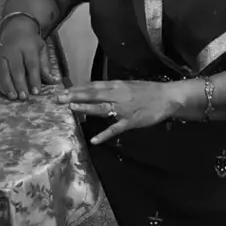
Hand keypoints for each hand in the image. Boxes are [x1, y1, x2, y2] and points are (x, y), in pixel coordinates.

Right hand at [0, 23, 58, 99]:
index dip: (34, 78)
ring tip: (13, 97)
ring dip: (8, 85)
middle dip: (20, 84)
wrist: (16, 30)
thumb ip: (45, 65)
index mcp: (28, 47)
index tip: (36, 91)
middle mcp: (13, 50)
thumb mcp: (42, 49)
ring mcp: (2, 55)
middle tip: (24, 97)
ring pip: (3, 71)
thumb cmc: (32, 43)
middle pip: (16, 68)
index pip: (31, 64)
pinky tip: (4, 92)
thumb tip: (51, 80)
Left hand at [57, 80, 182, 143]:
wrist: (167, 97)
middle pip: (93, 94)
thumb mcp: (128, 85)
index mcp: (116, 85)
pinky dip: (105, 134)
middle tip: (58, 98)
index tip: (63, 90)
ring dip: (86, 108)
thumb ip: (112, 89)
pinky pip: (115, 128)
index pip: (93, 86)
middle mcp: (117, 95)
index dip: (77, 88)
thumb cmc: (148, 91)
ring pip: (102, 108)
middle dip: (75, 96)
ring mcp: (123, 108)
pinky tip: (94, 140)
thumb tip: (95, 91)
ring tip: (71, 108)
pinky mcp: (131, 121)